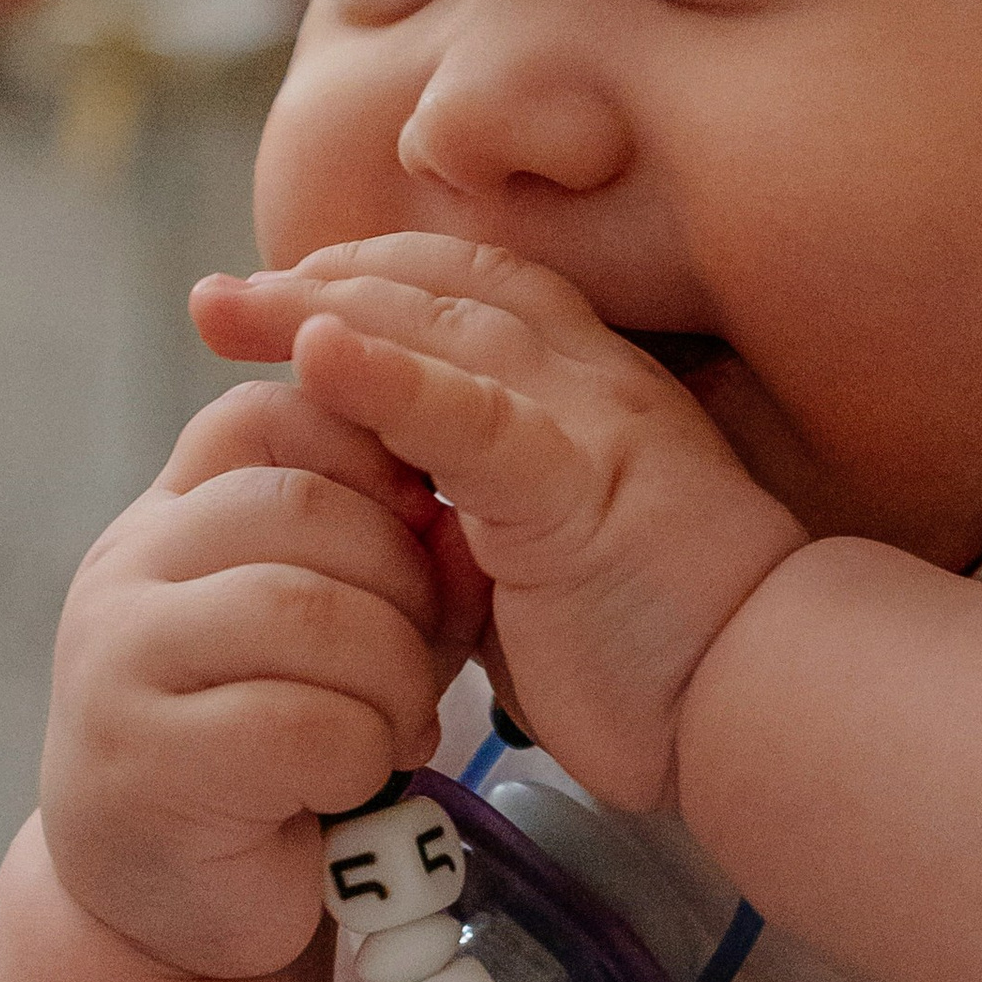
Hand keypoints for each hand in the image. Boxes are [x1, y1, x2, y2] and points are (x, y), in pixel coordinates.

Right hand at [42, 382, 490, 975]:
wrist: (178, 907)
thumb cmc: (274, 752)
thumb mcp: (334, 633)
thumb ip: (391, 559)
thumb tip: (461, 507)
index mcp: (169, 522)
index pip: (263, 419)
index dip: (366, 451)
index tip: (422, 522)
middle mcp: (124, 574)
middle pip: (303, 510)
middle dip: (403, 583)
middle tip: (426, 660)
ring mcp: (118, 664)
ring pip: (306, 611)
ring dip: (392, 676)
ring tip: (400, 727)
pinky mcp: (144, 762)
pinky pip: (299, 723)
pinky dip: (361, 752)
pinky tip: (356, 780)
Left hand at [192, 240, 807, 811]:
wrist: (765, 702)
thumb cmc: (665, 656)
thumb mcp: (548, 570)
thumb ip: (480, 526)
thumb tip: (404, 528)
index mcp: (591, 392)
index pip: (471, 291)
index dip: (370, 280)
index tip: (279, 300)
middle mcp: (594, 380)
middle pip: (440, 290)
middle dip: (319, 281)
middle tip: (215, 297)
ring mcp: (590, 422)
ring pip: (445, 330)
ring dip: (325, 311)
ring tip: (233, 310)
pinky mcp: (579, 485)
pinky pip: (471, 416)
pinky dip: (388, 379)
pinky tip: (316, 354)